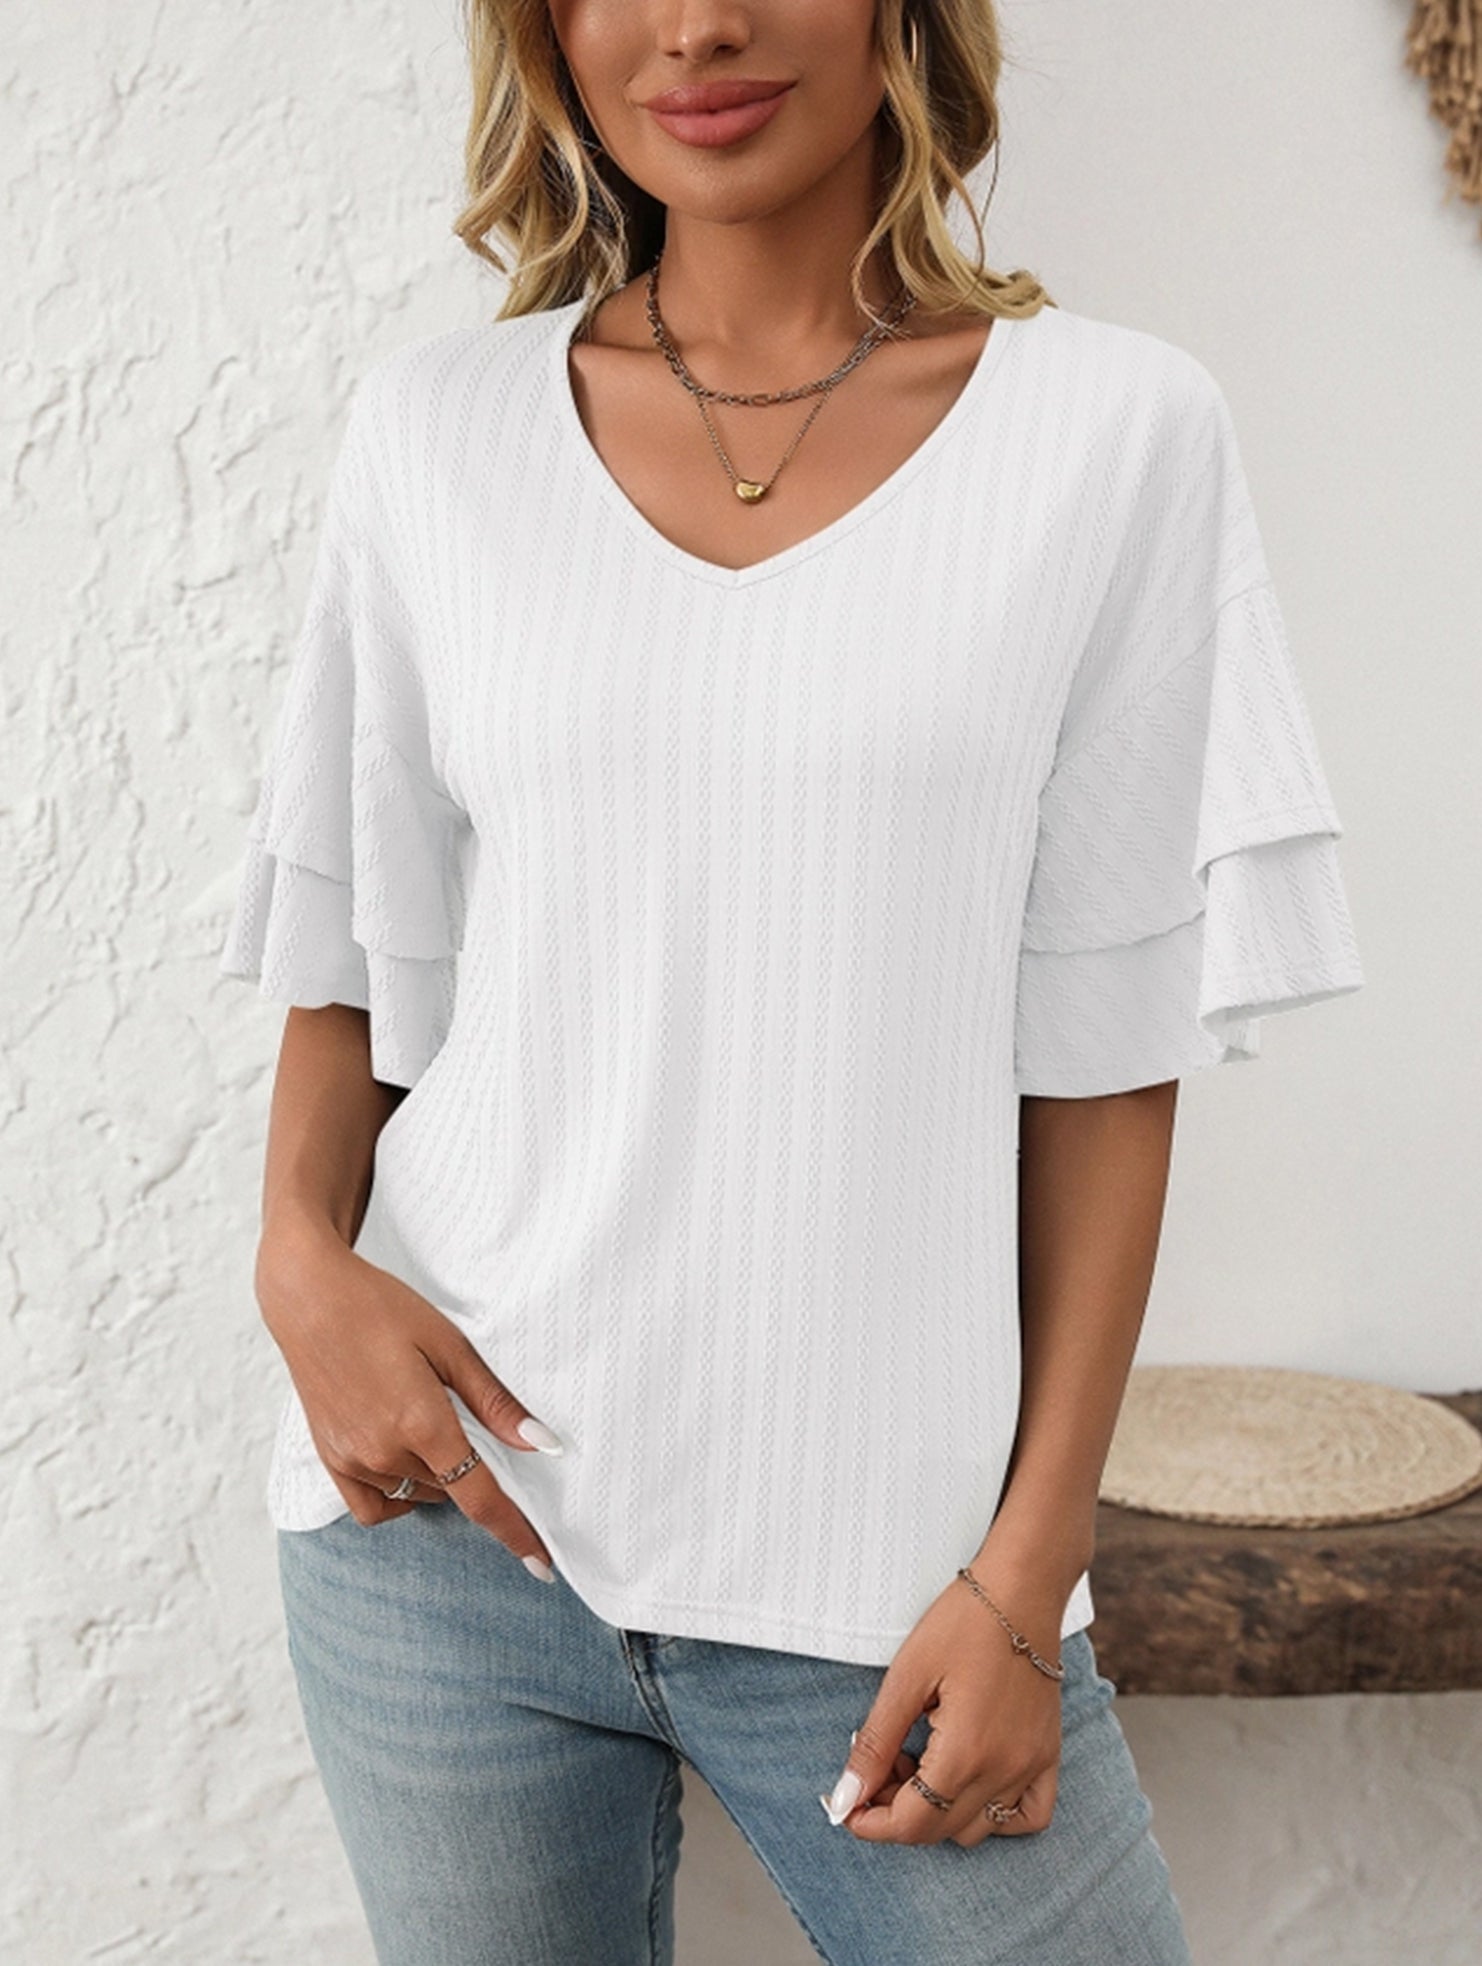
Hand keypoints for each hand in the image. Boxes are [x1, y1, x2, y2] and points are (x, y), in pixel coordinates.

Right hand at [256, 1232, 562, 1576]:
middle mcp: (384, 1452)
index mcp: (420, 1424)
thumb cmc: (382, 1309)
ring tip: (442, 1427)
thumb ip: (494, 1401)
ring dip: (442, 1479)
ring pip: (418, 1496)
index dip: (515, 1532)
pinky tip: (411, 1463)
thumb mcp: (450, 1345)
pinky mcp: (329, 1458)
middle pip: (453, 1491)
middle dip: (480, 1479)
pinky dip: (401, 1497)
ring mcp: (352, 1459)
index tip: (542, 1563)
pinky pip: (373, 1506)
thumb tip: (542, 1444)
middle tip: (489, 1437)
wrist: (309, 1297)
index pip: (480, 1499)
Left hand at [819, 1567, 1065, 1846]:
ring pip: (978, 1829)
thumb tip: (846, 1796)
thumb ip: (875, 1743)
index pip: (912, 1823)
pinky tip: (968, 1780)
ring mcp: (1031, 1765)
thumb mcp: (906, 1676)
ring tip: (918, 1760)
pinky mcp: (1048, 1755)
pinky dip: (995, 1815)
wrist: (1022, 1588)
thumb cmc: (963, 1620)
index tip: (847, 1806)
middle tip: (876, 1771)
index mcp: (966, 1752)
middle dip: (896, 1813)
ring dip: (938, 1812)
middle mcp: (1004, 1770)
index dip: (870, 1823)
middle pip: (939, 1830)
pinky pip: (1028, 1816)